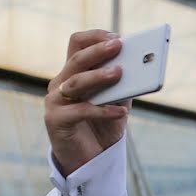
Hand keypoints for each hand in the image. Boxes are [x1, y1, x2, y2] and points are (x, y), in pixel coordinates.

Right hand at [45, 29, 130, 175]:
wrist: (89, 159)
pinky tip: (122, 112)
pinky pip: (80, 111)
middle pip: (77, 59)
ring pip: (75, 82)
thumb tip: (140, 69)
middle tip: (119, 46)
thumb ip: (123, 85)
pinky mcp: (55, 120)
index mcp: (74, 72)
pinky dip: (103, 110)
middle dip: (99, 51)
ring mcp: (55, 101)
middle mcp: (60, 82)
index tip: (117, 37)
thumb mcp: (117, 101)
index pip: (77, 44)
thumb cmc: (102, 126)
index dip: (95, 37)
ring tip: (120, 73)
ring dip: (99, 76)